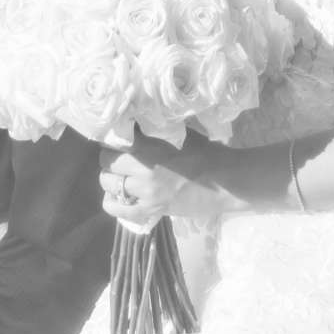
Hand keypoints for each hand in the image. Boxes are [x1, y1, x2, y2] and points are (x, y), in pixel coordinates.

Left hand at [98, 133, 234, 229]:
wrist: (226, 183)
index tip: (119, 138)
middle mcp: (143, 172)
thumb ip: (157, 129)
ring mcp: (146, 195)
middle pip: (107, 163)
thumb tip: (137, 121)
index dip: (114, 138)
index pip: (115, 141)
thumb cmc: (207, 154)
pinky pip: (119, 211)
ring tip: (121, 175)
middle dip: (110, 158)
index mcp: (151, 149)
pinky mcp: (151, 211)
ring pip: (109, 186)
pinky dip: (113, 203)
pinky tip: (120, 196)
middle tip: (120, 155)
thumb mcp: (181, 133)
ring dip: (111, 179)